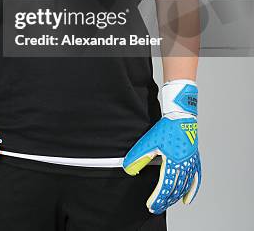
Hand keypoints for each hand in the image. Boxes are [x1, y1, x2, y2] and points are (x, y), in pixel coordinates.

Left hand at [123, 79, 199, 214]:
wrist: (181, 115)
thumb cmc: (166, 127)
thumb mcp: (148, 142)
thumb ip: (138, 157)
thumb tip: (128, 169)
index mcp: (173, 161)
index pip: (165, 186)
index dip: (157, 198)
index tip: (151, 205)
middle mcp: (184, 165)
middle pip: (175, 189)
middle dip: (165, 201)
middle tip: (157, 207)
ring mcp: (191, 163)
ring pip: (184, 186)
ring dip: (175, 197)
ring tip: (167, 203)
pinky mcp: (194, 160)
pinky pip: (196, 180)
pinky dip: (191, 192)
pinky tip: (186, 199)